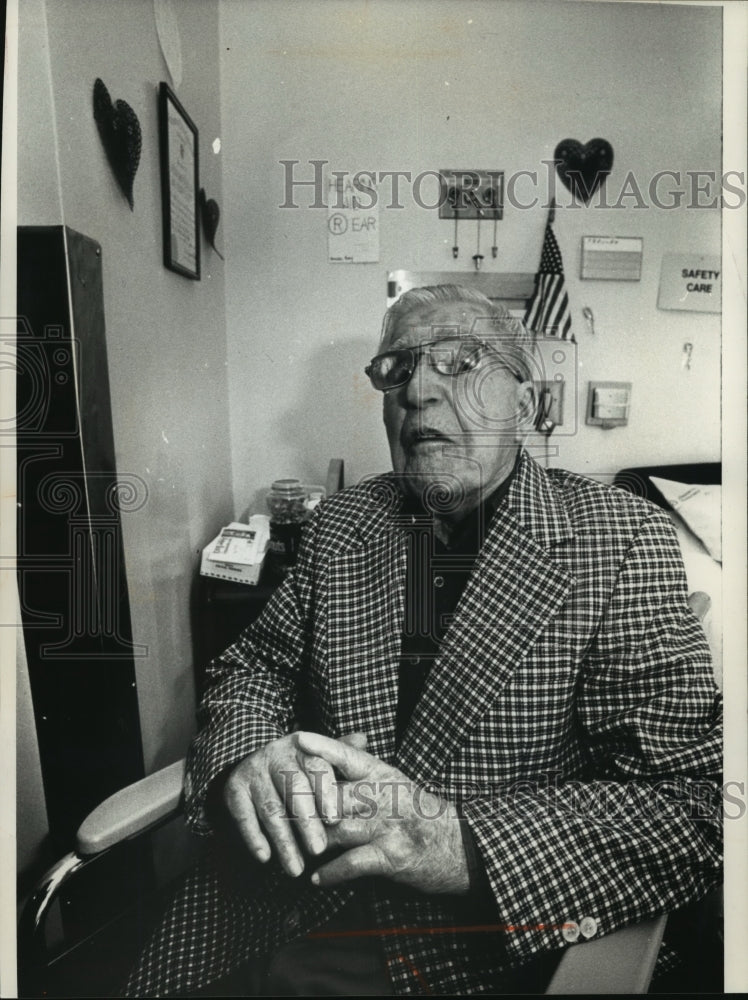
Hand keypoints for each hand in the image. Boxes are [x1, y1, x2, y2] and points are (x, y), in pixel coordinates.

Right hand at [223, 731, 366, 876]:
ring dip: (284, 841)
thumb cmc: (297, 768)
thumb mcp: (317, 757)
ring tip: (296, 869)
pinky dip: (254, 838)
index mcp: (301, 747)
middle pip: (293, 789)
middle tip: (318, 850)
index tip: (334, 820)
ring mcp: (253, 772)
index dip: (326, 793)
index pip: (316, 766)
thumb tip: (363, 739)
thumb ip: (340, 753)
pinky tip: (265, 857)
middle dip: (307, 822)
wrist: (253, 765)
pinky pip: (243, 816)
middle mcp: (275, 756)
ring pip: (270, 809)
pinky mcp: (234, 790)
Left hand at [296, 731, 468, 894]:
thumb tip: (329, 756)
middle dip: (304, 804)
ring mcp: (387, 826)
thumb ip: (363, 772)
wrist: (460, 847)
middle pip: (333, 794)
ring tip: (288, 849)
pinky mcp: (391, 856)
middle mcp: (383, 796)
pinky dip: (332, 872)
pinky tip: (316, 878)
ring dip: (310, 841)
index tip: (298, 740)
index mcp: (383, 775)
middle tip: (277, 808)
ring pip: (337, 828)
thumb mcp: (396, 784)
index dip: (323, 747)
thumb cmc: (421, 814)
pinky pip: (353, 863)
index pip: (349, 756)